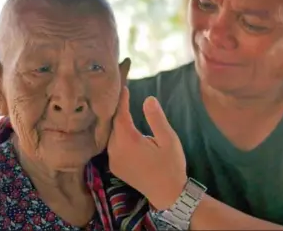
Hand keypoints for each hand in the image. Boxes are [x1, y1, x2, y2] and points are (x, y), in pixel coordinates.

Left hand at [108, 86, 187, 209]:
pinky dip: (116, 135)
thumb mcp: (169, 140)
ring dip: (116, 123)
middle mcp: (115, 150)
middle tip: (122, 93)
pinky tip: (122, 128)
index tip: (124, 87)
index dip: (122, 100)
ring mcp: (113, 160)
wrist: (167, 194)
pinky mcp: (115, 167)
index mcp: (129, 142)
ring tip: (121, 108)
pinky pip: (112, 145)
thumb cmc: (171, 165)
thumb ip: (157, 119)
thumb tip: (148, 99)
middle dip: (118, 110)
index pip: (120, 115)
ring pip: (111, 135)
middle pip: (113, 125)